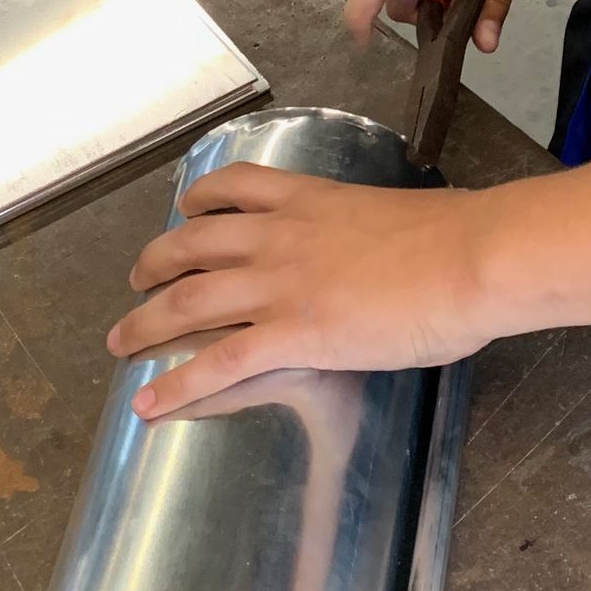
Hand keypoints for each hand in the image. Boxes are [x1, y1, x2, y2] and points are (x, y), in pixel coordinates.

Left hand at [106, 162, 498, 417]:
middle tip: (136, 282)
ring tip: (120, 343)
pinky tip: (149, 404)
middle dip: (155, 263)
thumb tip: (391, 248)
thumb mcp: (404, 217)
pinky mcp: (291, 333)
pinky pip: (216, 362)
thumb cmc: (458, 237)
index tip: (184, 209)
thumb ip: (376, 232)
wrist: (470, 258)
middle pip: (194, 242)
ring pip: (188, 300)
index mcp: (312, 200)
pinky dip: (175, 385)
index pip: (238, 186)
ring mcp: (281, 284)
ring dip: (145, 323)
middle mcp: (282, 236)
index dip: (200, 198)